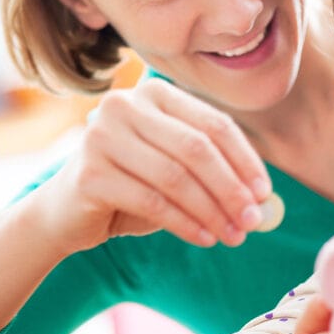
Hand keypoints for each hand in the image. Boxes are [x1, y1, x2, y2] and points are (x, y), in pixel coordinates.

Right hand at [43, 78, 270, 252]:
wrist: (69, 211)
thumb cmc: (136, 186)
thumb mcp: (179, 170)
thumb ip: (217, 175)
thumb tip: (263, 199)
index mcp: (155, 94)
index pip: (214, 124)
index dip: (245, 160)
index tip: (264, 193)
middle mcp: (125, 105)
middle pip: (197, 149)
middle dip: (231, 189)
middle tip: (252, 221)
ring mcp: (101, 136)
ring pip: (176, 178)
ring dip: (212, 212)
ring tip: (233, 236)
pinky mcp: (89, 173)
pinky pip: (152, 202)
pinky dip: (185, 224)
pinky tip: (205, 239)